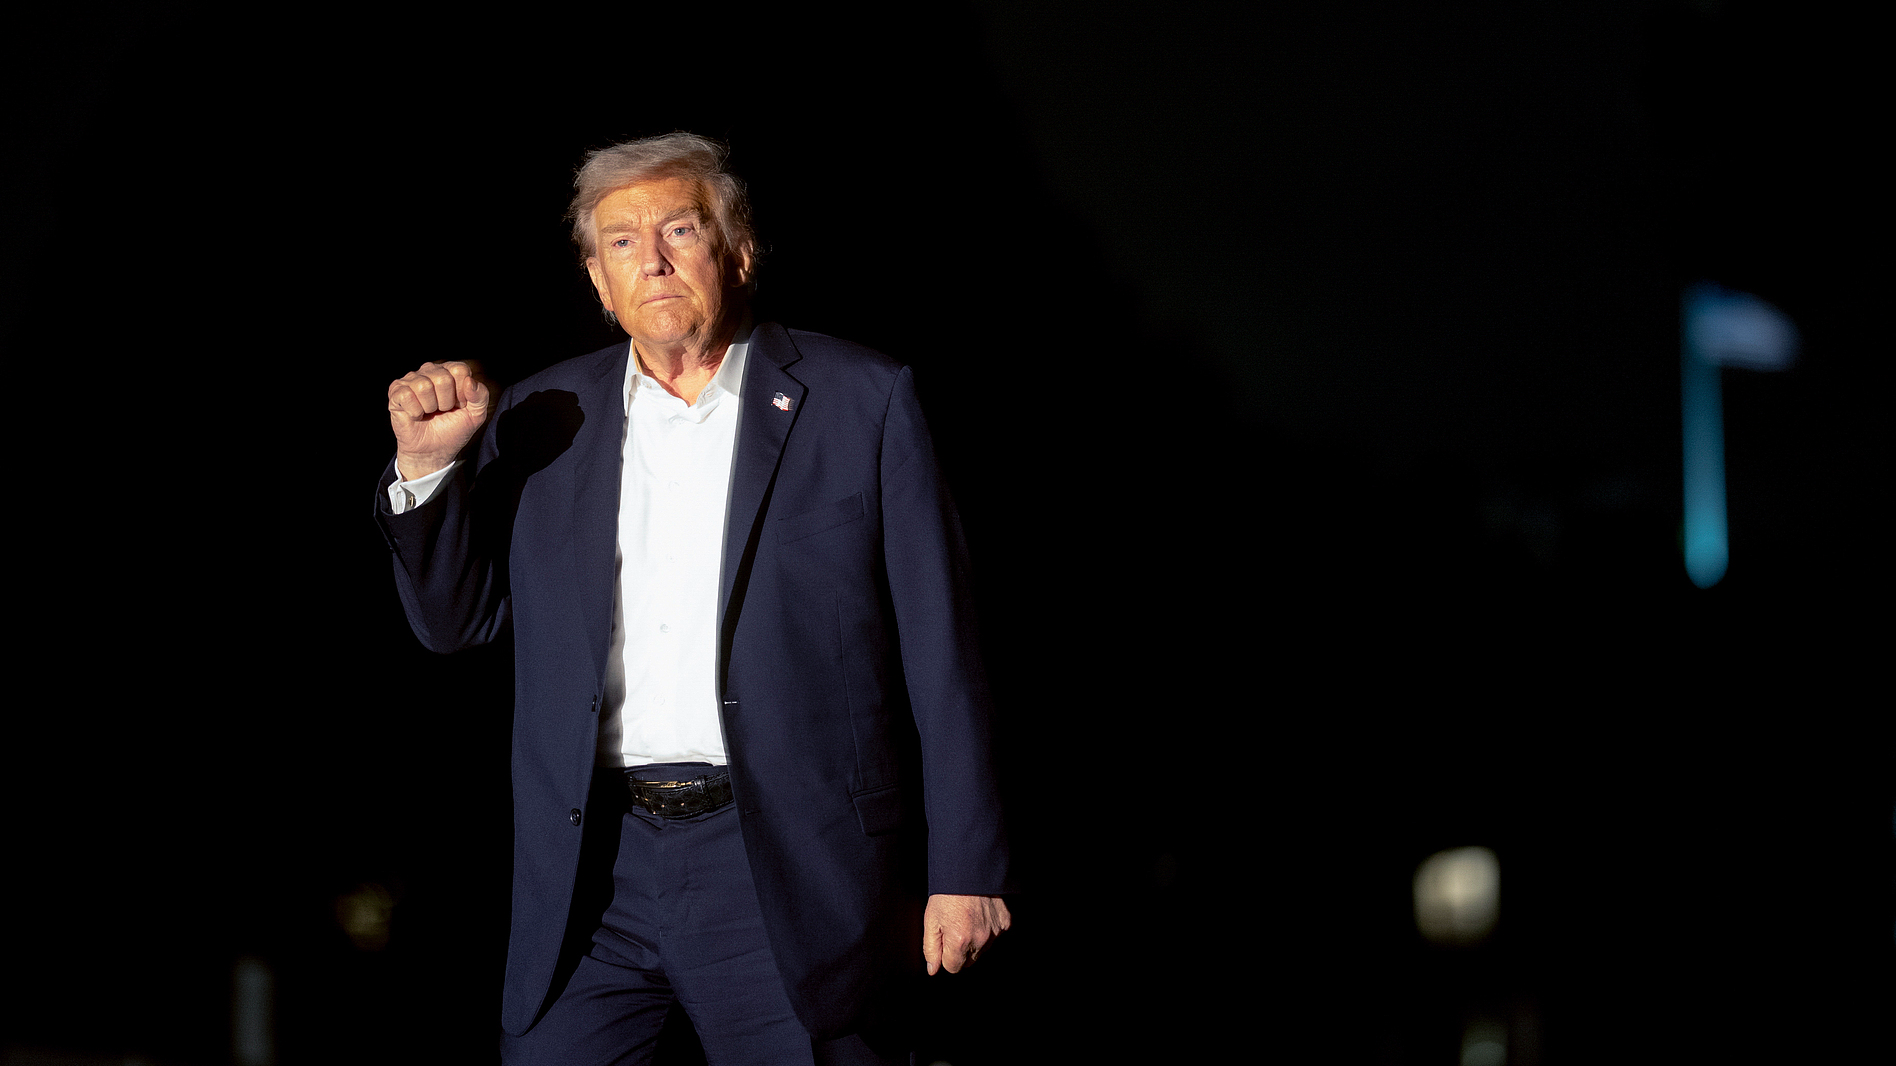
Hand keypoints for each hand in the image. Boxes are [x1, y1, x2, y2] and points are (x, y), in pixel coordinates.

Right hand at [387, 361, 489, 478]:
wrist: (433, 451)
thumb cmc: (453, 430)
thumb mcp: (476, 415)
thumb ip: (481, 396)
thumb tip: (469, 381)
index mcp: (450, 372)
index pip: (460, 370)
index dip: (462, 393)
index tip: (459, 405)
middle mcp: (430, 371)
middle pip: (443, 378)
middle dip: (446, 402)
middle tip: (442, 411)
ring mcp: (411, 380)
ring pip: (423, 386)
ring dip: (430, 407)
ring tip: (429, 412)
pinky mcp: (396, 392)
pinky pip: (407, 395)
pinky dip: (415, 411)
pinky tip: (416, 415)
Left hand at [922, 894, 1010, 974]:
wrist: (968, 870)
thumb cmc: (946, 894)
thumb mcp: (930, 920)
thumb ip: (931, 949)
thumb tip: (933, 970)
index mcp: (959, 941)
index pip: (953, 967)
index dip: (946, 955)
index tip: (944, 940)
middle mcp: (980, 940)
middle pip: (969, 961)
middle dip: (960, 951)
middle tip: (954, 928)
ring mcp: (995, 932)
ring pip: (983, 950)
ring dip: (975, 941)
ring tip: (967, 919)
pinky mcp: (1005, 922)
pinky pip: (995, 936)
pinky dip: (988, 929)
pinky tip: (980, 915)